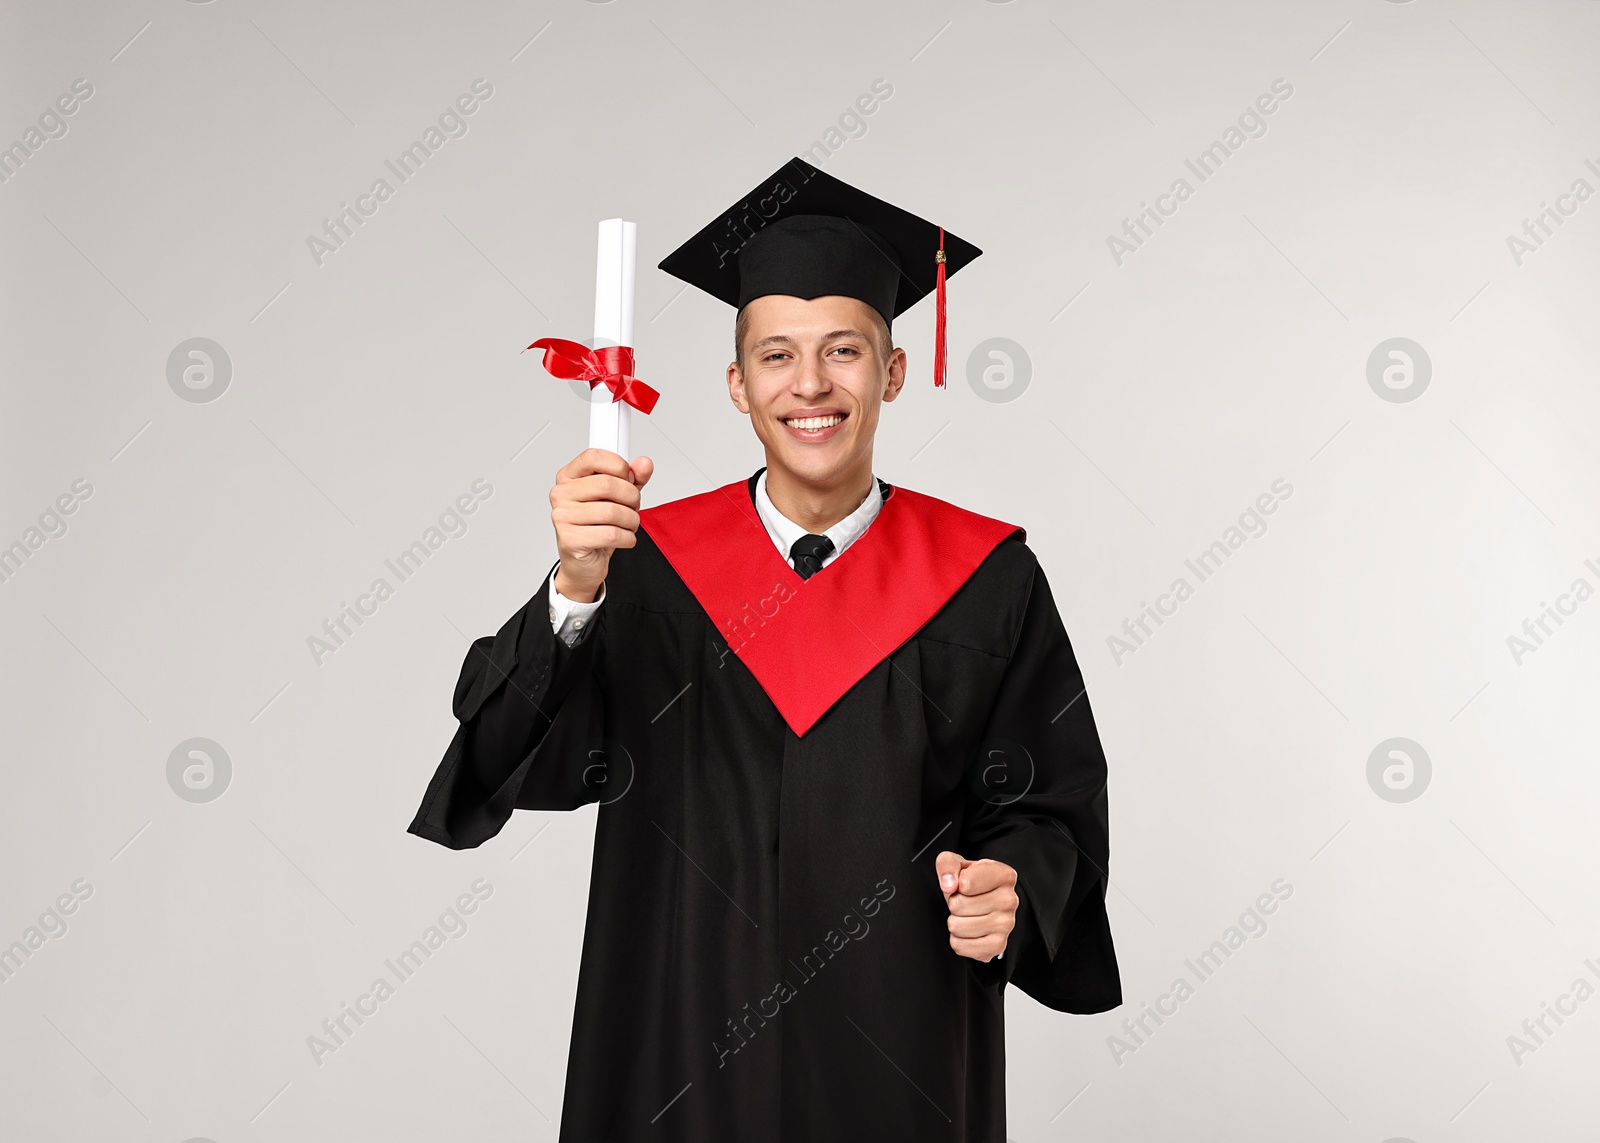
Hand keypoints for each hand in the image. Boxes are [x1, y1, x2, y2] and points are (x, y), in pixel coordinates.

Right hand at [550, 449, 654, 601]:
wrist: (583, 563)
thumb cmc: (596, 526)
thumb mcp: (618, 498)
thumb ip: (633, 479)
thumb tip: (644, 464)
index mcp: (569, 477)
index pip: (594, 457)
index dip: (619, 466)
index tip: (629, 477)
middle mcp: (561, 494)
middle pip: (608, 484)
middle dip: (631, 497)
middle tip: (633, 506)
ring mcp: (562, 517)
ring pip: (612, 511)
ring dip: (631, 520)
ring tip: (628, 525)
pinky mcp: (570, 540)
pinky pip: (611, 534)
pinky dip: (627, 537)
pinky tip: (624, 538)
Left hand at [936, 851, 1017, 962]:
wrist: (986, 902)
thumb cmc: (972, 882)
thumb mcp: (957, 864)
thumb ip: (947, 864)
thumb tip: (949, 885)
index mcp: (1004, 875)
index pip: (964, 883)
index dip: (956, 883)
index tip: (965, 884)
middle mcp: (1010, 900)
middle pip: (957, 905)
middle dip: (954, 903)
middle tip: (966, 900)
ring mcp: (1006, 925)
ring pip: (956, 926)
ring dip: (955, 921)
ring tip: (968, 914)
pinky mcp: (997, 946)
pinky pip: (959, 946)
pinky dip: (958, 939)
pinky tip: (969, 930)